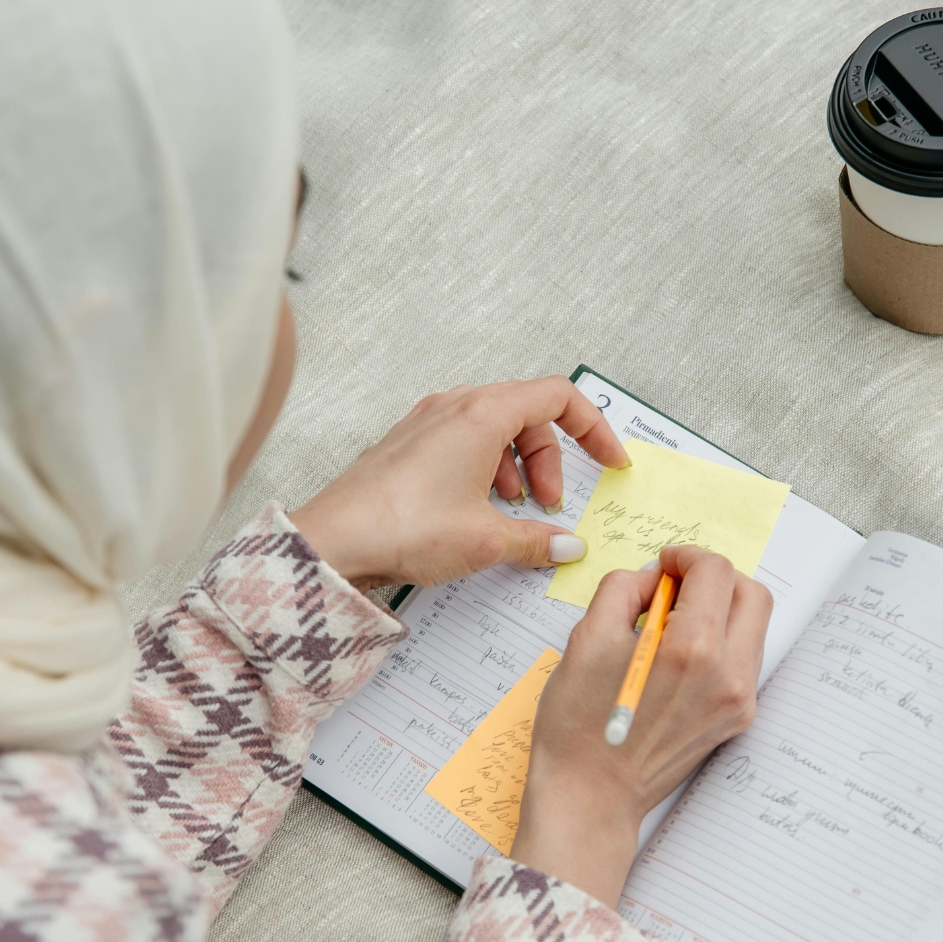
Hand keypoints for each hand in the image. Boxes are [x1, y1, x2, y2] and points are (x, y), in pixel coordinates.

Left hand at [288, 378, 628, 588]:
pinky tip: (478, 514)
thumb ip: (536, 540)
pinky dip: (485, 471)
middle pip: (527, 414)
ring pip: (493, 429)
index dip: (594, 427)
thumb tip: (565, 546)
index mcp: (483, 413)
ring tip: (513, 514)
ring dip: (517, 468)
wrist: (331, 543)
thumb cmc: (403, 527)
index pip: (558, 396)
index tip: (610, 461)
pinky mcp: (406, 445)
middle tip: (550, 507)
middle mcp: (454, 406)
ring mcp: (426, 423)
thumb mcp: (486, 539)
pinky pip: (462, 443)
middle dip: (550, 460)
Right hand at [511, 546, 772, 907]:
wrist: (590, 795)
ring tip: (673, 622)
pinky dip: (721, 643)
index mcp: (692, 649)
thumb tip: (653, 579)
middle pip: (751, 594)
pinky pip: (744, 661)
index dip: (687, 556)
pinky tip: (680, 655)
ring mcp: (739, 701)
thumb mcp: (587, 638)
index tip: (664, 563)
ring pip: (754, 628)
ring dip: (721, 609)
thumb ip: (624, 589)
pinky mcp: (736, 719)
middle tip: (675, 585)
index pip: (715, 573)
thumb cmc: (579, 724)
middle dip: (715, 578)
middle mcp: (728, 675)